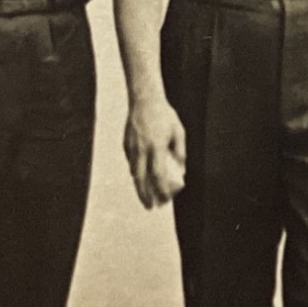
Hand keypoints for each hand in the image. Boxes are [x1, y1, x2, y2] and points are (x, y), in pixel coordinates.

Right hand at [124, 92, 186, 208]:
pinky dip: (135, 171)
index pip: (158, 175)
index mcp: (156, 147)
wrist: (144, 99)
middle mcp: (142, 149)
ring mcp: (132, 147)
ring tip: (146, 195)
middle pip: (141, 179)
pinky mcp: (126, 143)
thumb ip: (180, 152)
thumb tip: (181, 170)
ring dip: (139, 185)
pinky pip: (130, 162)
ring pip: (134, 172)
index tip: (163, 201)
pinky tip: (141, 175)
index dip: (160, 190)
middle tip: (150, 207)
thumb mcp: (179, 132)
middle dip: (145, 196)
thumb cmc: (164, 115)